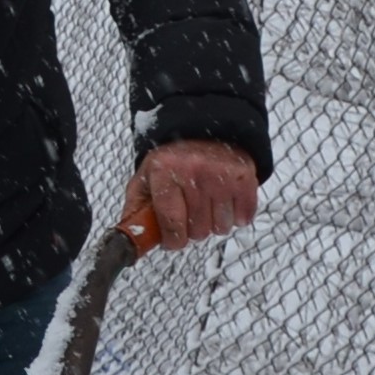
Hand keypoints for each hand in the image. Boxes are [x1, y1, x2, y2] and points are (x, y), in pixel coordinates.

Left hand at [123, 140, 261, 251]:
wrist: (204, 131)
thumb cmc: (171, 162)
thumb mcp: (145, 180)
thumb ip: (135, 212)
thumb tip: (130, 243)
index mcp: (163, 171)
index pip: (171, 223)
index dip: (173, 241)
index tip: (173, 240)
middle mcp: (192, 170)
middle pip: (198, 231)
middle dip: (193, 230)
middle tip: (190, 212)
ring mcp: (220, 173)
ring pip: (221, 227)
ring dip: (214, 223)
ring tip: (207, 203)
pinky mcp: (243, 176)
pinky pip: (243, 217)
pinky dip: (236, 216)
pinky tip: (226, 202)